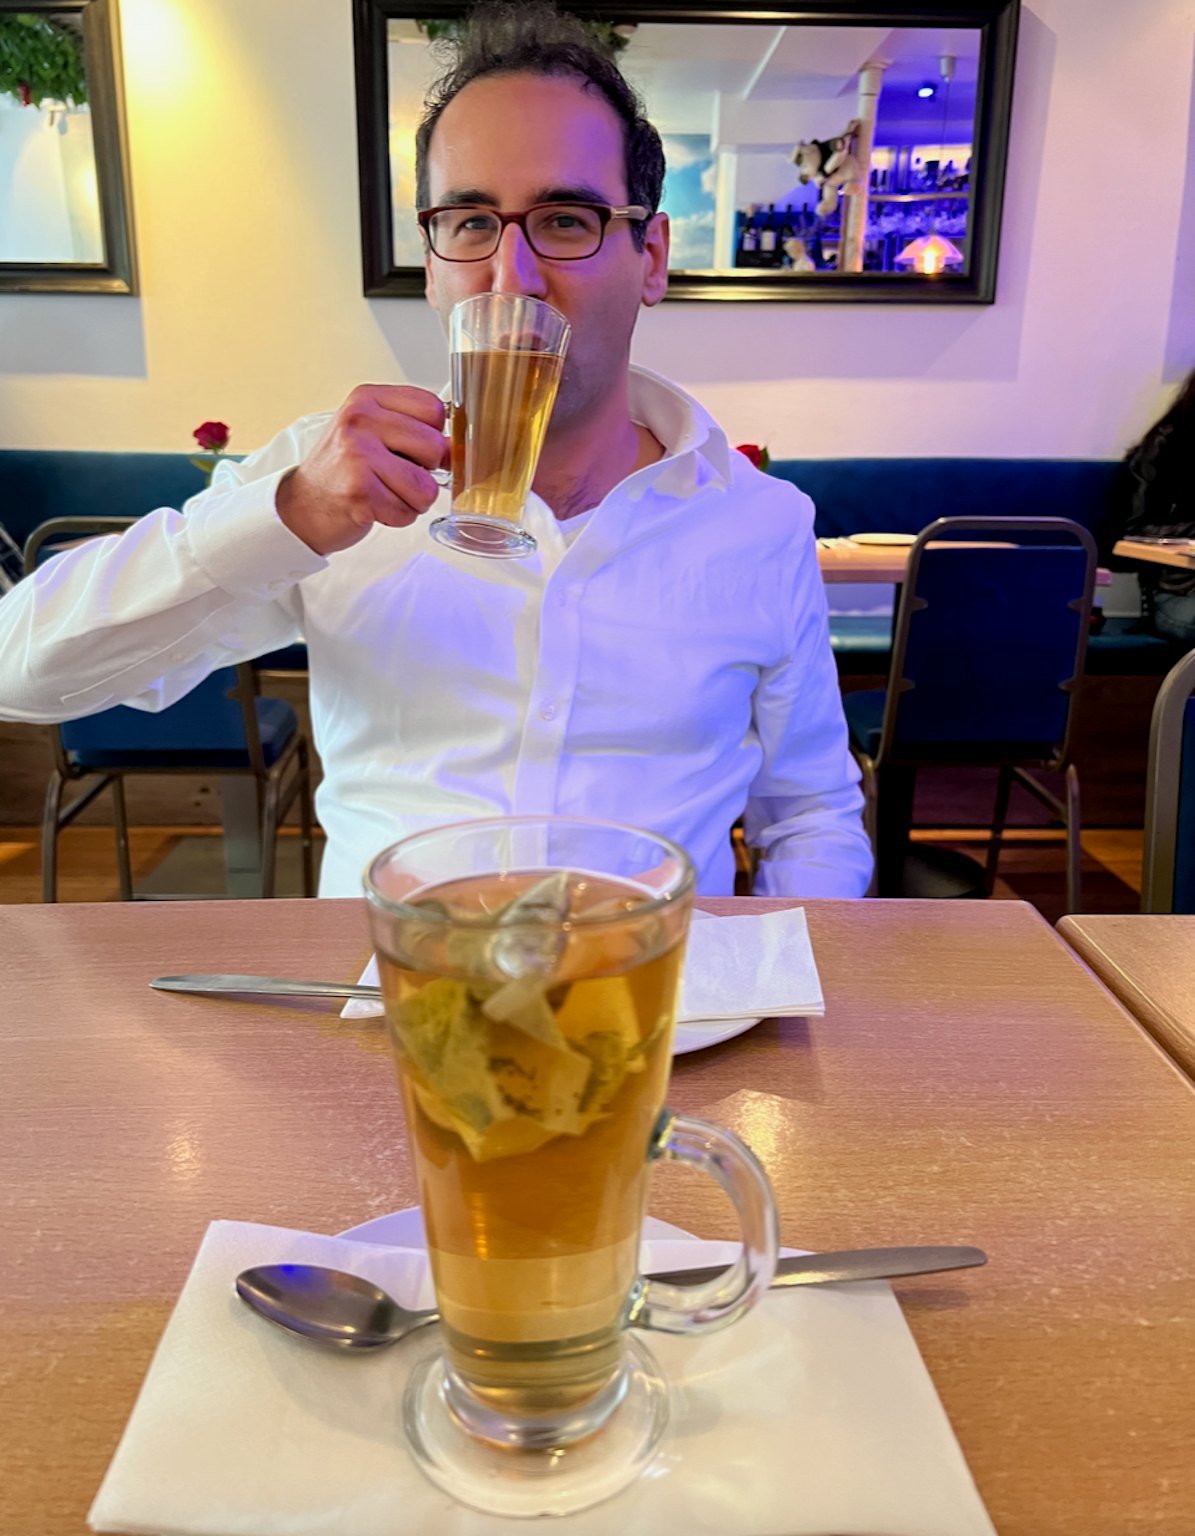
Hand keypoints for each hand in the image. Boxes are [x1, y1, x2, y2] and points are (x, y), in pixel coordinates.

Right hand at [275, 385, 448, 555]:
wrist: (300, 506)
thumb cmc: (341, 471)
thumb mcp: (370, 433)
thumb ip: (411, 430)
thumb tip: (457, 446)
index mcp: (367, 399)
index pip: (433, 408)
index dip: (434, 435)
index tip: (414, 449)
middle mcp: (360, 421)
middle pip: (435, 447)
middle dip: (425, 472)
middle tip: (395, 475)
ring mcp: (358, 455)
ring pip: (426, 486)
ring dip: (412, 500)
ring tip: (385, 493)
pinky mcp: (360, 492)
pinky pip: (407, 511)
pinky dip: (397, 517)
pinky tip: (374, 507)